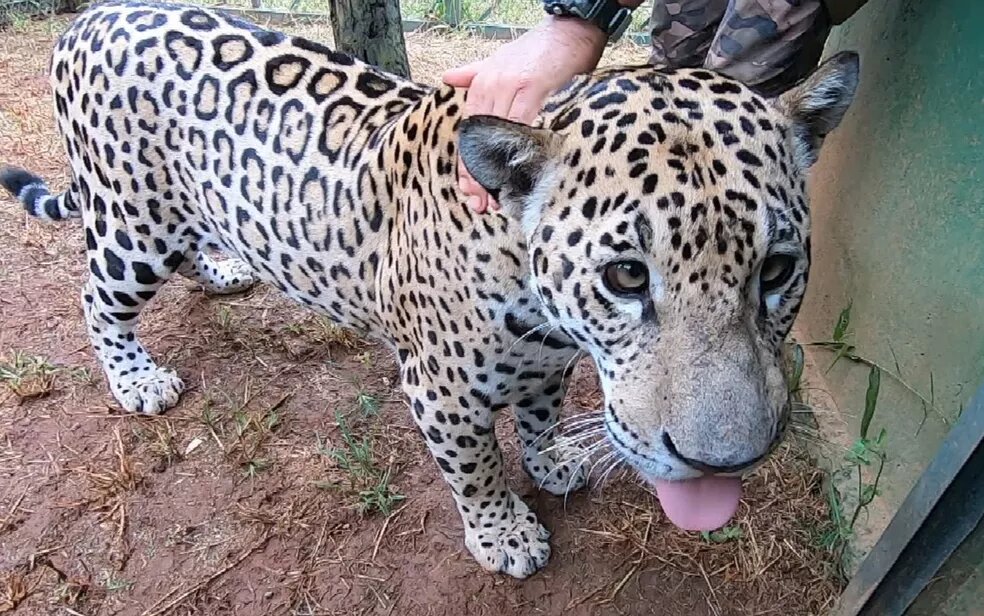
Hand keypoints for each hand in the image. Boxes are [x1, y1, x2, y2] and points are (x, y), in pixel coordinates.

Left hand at [442, 16, 607, 212]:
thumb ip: (473, 73)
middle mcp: (491, 85)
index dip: (467, 165)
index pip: (468, 133)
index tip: (470, 191)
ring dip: (496, 171)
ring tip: (498, 198)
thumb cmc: (540, 50)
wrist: (570, 30)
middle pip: (478, 139)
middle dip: (478, 175)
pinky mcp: (532, 87)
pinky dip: (516, 151)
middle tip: (481, 203)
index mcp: (481, 84)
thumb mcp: (499, 59)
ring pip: (495, 138)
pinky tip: (516, 173)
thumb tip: (447, 78)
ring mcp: (510, 86)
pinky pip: (519, 125)